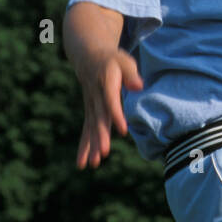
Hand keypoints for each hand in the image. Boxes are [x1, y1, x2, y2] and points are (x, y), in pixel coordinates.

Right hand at [75, 49, 143, 168]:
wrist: (88, 57)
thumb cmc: (112, 60)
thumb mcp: (124, 61)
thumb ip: (131, 74)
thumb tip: (139, 86)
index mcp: (105, 83)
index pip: (110, 101)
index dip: (116, 115)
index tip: (123, 130)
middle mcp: (95, 97)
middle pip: (98, 119)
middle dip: (101, 137)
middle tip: (103, 153)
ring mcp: (90, 106)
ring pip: (91, 128)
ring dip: (91, 146)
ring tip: (93, 164)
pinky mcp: (89, 113)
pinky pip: (85, 131)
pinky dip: (84, 148)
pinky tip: (82, 164)